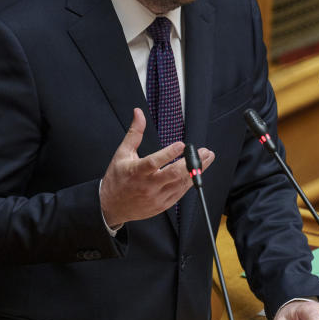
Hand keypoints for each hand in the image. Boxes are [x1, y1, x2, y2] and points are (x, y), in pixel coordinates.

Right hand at [99, 108, 213, 226]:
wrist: (111, 206)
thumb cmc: (117, 178)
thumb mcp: (122, 153)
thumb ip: (134, 133)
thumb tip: (138, 113)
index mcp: (136, 171)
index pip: (154, 162)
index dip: (168, 153)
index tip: (182, 145)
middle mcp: (148, 185)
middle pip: (173, 174)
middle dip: (191, 162)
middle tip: (204, 151)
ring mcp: (156, 197)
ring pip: (180, 184)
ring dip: (196, 171)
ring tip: (207, 158)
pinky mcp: (162, 205)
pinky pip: (180, 193)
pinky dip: (189, 181)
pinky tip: (197, 171)